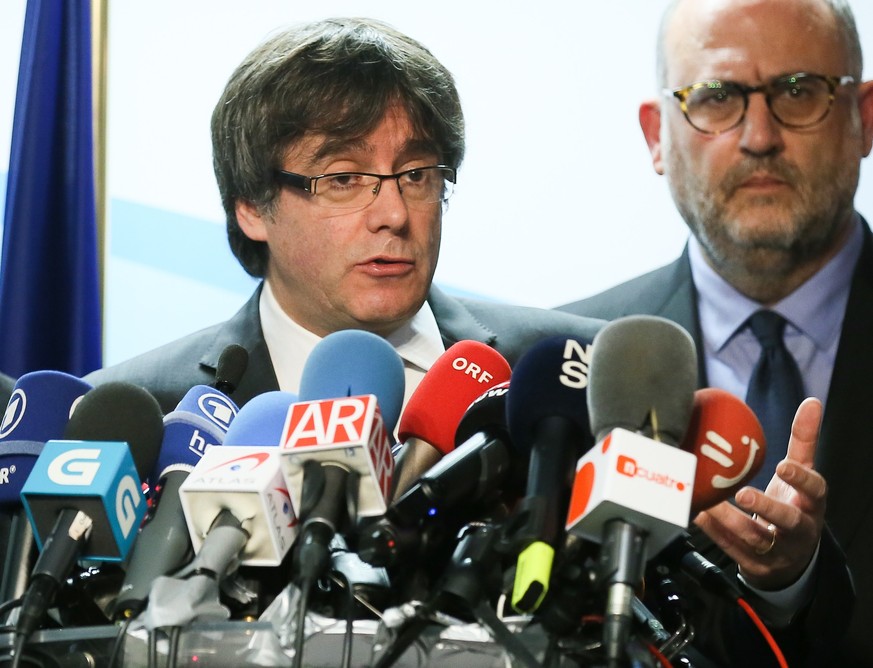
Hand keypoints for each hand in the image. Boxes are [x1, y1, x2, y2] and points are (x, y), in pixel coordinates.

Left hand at [693, 397, 825, 589]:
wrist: (792, 558)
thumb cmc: (794, 506)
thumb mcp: (803, 477)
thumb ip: (804, 442)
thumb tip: (811, 402)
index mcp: (811, 505)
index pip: (815, 492)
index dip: (801, 480)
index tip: (783, 466)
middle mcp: (798, 530)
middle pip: (788, 521)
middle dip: (766, 508)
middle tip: (743, 493)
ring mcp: (778, 551)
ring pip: (754, 537)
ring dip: (728, 519)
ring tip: (707, 501)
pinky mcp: (755, 565)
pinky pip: (732, 549)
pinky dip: (714, 531)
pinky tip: (697, 513)